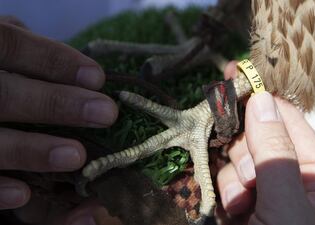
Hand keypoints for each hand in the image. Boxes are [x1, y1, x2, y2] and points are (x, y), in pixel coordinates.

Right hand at [0, 19, 119, 223]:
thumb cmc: (0, 72)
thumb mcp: (6, 51)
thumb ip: (33, 55)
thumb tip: (89, 76)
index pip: (10, 45)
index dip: (52, 60)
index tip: (98, 78)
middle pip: (3, 95)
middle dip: (55, 104)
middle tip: (106, 113)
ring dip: (32, 151)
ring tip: (77, 156)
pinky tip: (26, 195)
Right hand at [216, 62, 314, 224]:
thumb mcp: (289, 205)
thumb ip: (276, 154)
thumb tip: (261, 100)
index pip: (288, 120)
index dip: (263, 96)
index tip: (236, 72)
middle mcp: (290, 179)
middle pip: (256, 138)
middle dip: (245, 155)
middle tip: (248, 181)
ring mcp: (263, 192)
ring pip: (235, 160)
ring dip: (232, 181)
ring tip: (241, 207)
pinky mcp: (239, 205)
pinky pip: (223, 181)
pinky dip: (222, 194)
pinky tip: (232, 213)